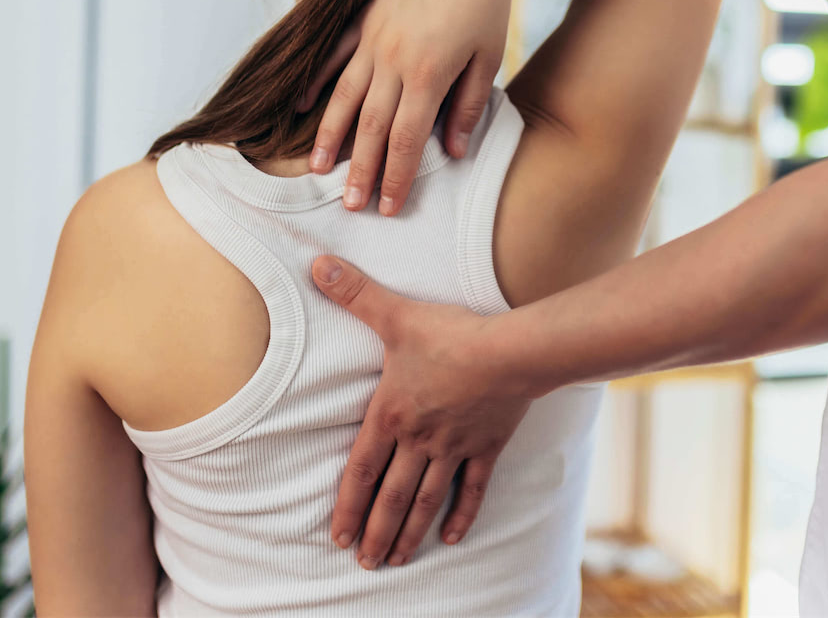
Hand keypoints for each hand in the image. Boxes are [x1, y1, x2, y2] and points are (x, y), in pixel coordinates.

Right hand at [308, 0, 518, 215]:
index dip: (397, 177)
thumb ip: (467, 107)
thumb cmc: (487, 2)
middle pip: (371, 127)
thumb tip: (454, 152)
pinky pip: (334, 53)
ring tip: (318, 168)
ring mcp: (373, 37)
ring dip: (330, 136)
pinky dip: (316, 80)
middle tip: (349, 205)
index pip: (408, 141)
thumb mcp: (488, 59)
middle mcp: (393, 60)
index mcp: (428, 75)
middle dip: (360, 170)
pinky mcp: (364, 15)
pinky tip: (302, 105)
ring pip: (344, 96)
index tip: (388, 207)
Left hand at [311, 256, 532, 567]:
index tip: (337, 536)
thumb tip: (316, 264)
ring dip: (409, 532)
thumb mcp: (395, 313)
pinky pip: (472, 488)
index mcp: (392, 415)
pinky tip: (451, 538)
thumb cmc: (451, 335)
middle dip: (376, 532)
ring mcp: (455, 448)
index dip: (347, 504)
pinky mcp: (487, 447)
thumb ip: (354, 293)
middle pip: (393, 496)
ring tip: (395, 560)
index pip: (361, 470)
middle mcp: (420, 440)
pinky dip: (461, 514)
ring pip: (427, 500)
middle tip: (364, 564)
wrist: (511, 351)